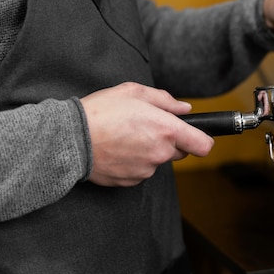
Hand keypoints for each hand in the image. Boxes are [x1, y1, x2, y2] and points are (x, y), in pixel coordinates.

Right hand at [81, 82, 213, 186]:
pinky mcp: (131, 181)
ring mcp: (146, 169)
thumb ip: (165, 100)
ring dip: (149, 150)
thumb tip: (184, 108)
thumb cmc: (101, 111)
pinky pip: (141, 170)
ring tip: (125, 136)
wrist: (70, 139)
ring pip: (158, 160)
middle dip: (169, 141)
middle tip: (146, 127)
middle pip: (179, 151)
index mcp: (167, 130)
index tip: (198, 136)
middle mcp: (160, 153)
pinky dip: (134, 161)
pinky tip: (118, 149)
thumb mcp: (134, 92)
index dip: (203, 140)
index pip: (203, 145)